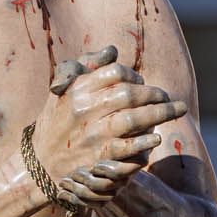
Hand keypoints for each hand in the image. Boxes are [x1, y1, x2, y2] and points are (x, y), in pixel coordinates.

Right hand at [29, 45, 181, 208]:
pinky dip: (146, 141)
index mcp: (76, 90)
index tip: (141, 81)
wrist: (40, 166)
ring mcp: (93, 135)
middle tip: (167, 97)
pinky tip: (157, 136)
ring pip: (134, 118)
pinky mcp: (100, 158)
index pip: (115, 72)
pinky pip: (129, 147)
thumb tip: (112, 50)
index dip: (134, 74)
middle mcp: (84, 110)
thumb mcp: (62, 91)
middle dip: (154, 94)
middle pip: (129, 93)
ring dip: (160, 113)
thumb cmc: (55, 125)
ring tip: (176, 110)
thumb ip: (86, 67)